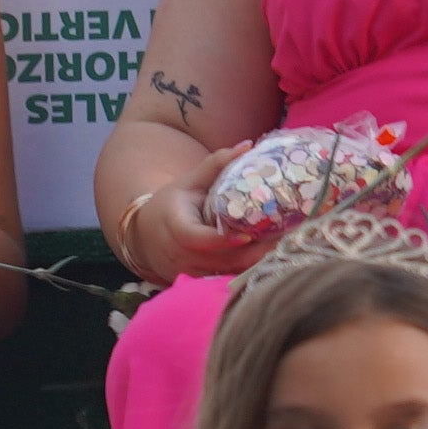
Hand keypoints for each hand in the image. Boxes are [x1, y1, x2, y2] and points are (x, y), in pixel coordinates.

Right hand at [116, 179, 284, 290]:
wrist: (144, 236)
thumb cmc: (171, 204)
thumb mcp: (189, 181)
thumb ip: (216, 164)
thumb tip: (248, 145)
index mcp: (175, 226)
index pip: (197, 238)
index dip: (222, 240)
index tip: (249, 234)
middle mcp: (179, 254)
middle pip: (219, 261)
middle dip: (252, 255)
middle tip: (283, 242)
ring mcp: (187, 273)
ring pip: (224, 275)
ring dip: (253, 267)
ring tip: (283, 253)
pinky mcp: (195, 283)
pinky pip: (223, 281)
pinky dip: (246, 274)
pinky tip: (269, 263)